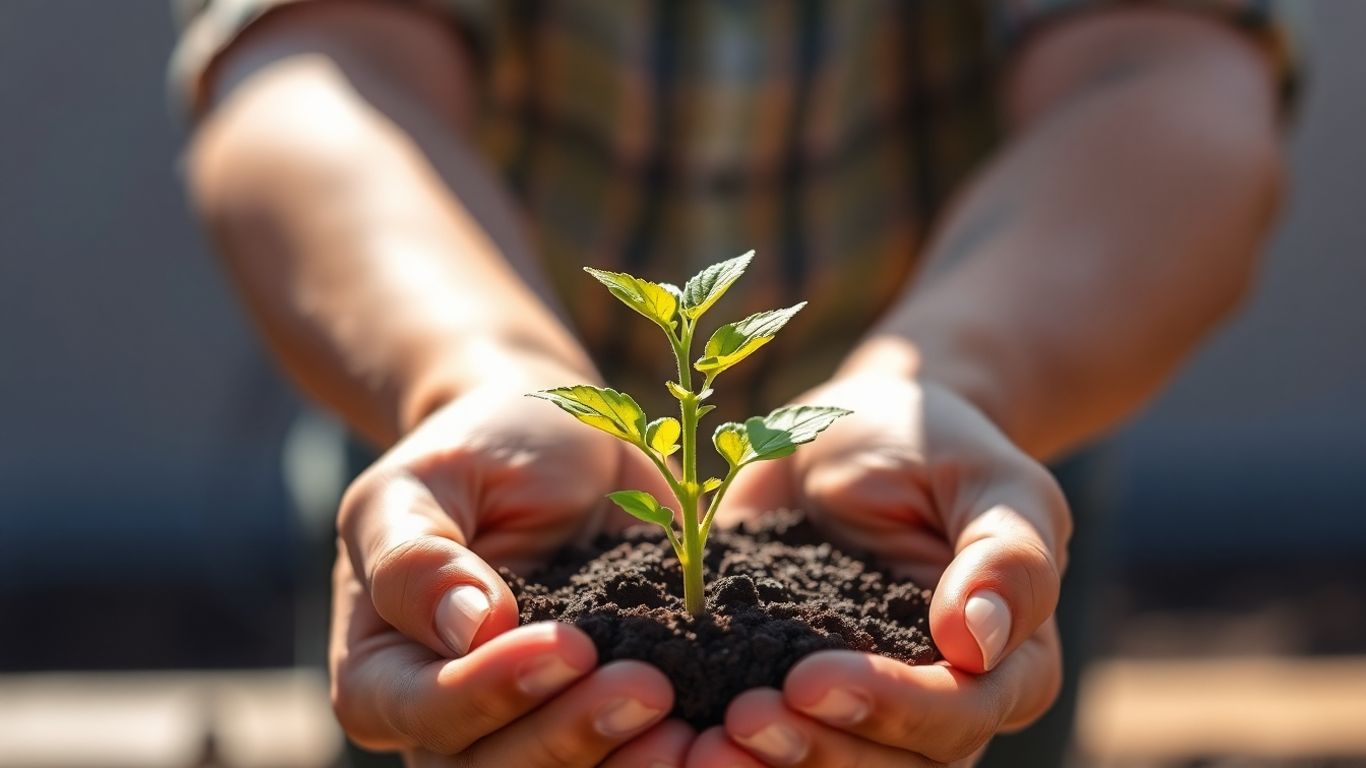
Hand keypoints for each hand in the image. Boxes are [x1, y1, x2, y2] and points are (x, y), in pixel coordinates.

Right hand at [328, 360, 695, 765]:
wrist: (556, 438)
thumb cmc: (476, 450)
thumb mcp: (423, 480)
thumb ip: (417, 557)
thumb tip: (467, 629)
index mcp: (382, 669)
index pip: (424, 712)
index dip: (492, 694)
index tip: (569, 648)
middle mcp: (448, 716)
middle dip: (572, 737)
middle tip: (649, 688)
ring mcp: (527, 724)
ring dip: (624, 764)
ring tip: (686, 730)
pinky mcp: (598, 714)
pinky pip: (622, 757)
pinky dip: (662, 756)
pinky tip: (708, 734)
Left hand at [692, 373, 1069, 766]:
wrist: (860, 431)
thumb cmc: (936, 445)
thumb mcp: (990, 477)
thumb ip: (1007, 557)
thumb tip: (977, 644)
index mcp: (1006, 664)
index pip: (957, 717)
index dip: (887, 710)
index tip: (808, 681)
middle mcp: (941, 704)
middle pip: (892, 767)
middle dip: (816, 752)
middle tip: (739, 721)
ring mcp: (867, 706)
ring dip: (772, 767)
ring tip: (700, 747)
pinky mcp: (797, 693)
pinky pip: (778, 741)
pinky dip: (736, 752)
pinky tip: (683, 740)